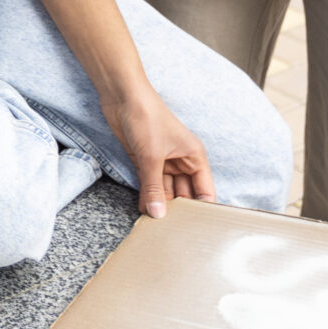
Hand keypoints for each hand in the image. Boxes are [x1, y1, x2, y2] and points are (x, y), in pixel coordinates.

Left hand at [103, 87, 214, 217]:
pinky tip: (144, 211)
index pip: (205, 191)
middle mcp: (182, 162)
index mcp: (194, 157)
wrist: (122, 96)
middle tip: (171, 233)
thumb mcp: (151, 156)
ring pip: (165, 191)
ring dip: (160, 205)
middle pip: (184, 193)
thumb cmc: (146, 117)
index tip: (194, 230)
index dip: (201, 209)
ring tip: (156, 226)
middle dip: (178, 211)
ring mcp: (162, 162)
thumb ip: (154, 187)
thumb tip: (158, 214)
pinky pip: (149, 185)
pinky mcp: (144, 161)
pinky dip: (146, 197)